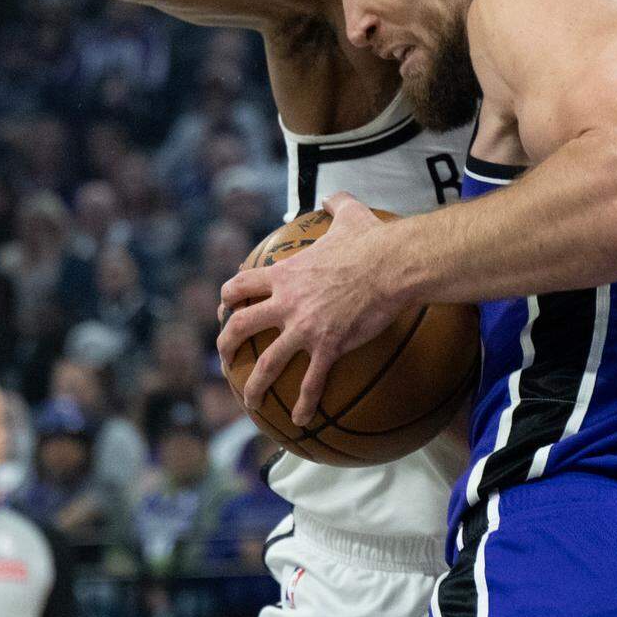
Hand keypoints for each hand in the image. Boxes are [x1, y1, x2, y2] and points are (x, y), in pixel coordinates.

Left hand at [218, 193, 401, 425]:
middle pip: (239, 326)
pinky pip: (310, 381)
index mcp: (285, 274)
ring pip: (266, 362)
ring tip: (248, 401)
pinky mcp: (328, 346)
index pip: (240, 285)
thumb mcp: (349, 214)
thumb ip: (335, 204)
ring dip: (252, 385)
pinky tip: (299, 420)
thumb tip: (332, 196)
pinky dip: (303, 403)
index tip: (224, 309)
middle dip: (225, 344)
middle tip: (224, 357)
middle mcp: (286, 303)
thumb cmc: (372, 241)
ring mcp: (304, 327)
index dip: (226, 299)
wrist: (392, 265)